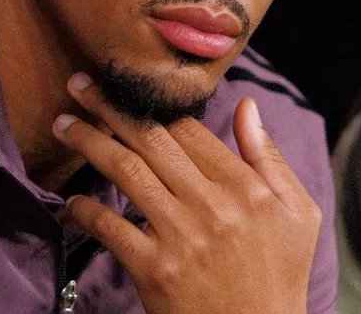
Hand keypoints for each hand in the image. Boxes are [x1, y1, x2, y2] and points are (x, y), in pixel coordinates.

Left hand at [52, 72, 321, 313]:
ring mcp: (180, 237)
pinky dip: (86, 210)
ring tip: (63, 125)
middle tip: (79, 85)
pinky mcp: (154, 271)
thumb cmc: (280, 275)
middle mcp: (211, 205)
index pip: (190, 129)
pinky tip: (71, 200)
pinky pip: (111, 229)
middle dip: (109, 107)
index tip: (124, 84)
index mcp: (246, 187)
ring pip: (126, 173)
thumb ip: (268, 157)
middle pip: (151, 140)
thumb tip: (247, 105)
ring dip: (88, 143)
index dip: (153, 102)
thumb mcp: (297, 214)